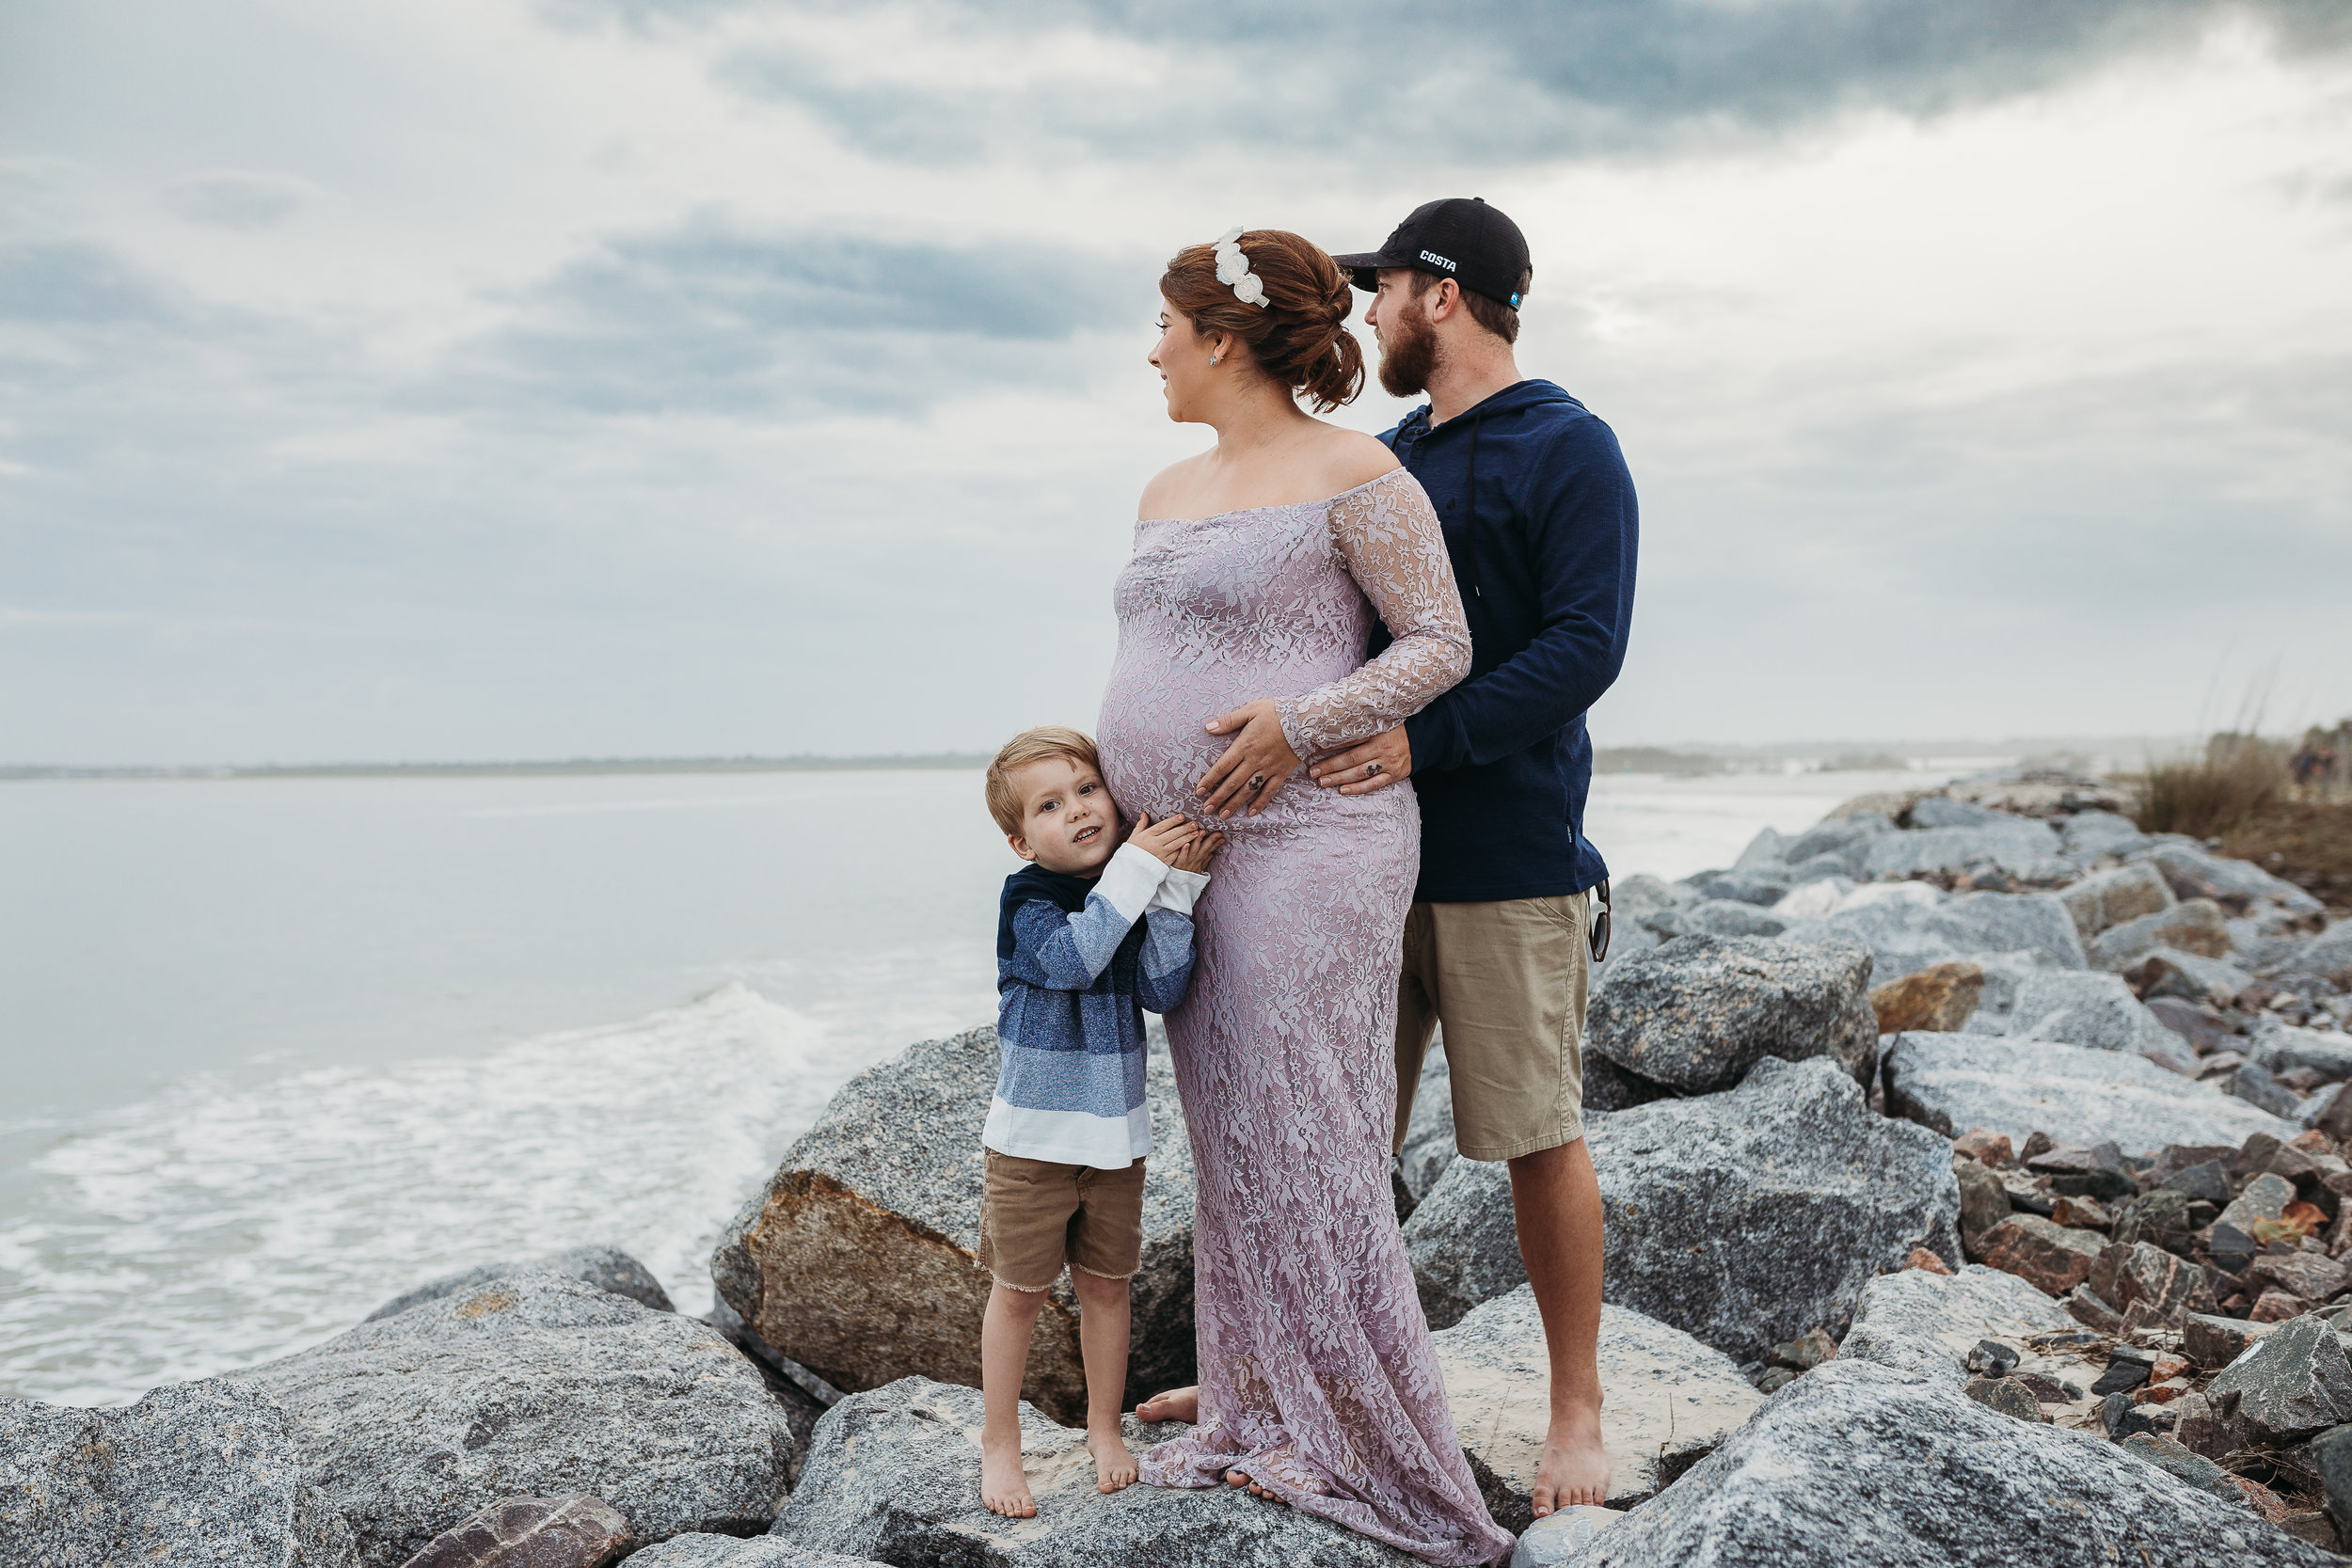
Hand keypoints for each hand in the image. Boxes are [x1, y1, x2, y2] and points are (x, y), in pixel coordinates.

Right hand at [1126, 812, 1200, 867]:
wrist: (1132, 870)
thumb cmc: (1132, 852)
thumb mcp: (1134, 837)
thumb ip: (1141, 825)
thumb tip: (1144, 814)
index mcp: (1148, 836)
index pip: (1163, 826)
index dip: (1173, 821)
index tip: (1182, 816)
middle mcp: (1155, 844)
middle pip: (1172, 834)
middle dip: (1185, 828)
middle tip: (1194, 824)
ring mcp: (1161, 854)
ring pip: (1177, 844)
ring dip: (1188, 838)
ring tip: (1196, 832)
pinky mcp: (1165, 862)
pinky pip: (1176, 854)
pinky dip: (1184, 849)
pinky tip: (1191, 845)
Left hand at [1166, 827, 1224, 874]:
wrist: (1177, 889)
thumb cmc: (1186, 877)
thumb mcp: (1198, 869)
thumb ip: (1204, 861)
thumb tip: (1212, 854)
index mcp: (1199, 860)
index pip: (1209, 850)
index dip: (1216, 844)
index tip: (1223, 837)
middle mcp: (1194, 861)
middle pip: (1204, 849)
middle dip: (1211, 840)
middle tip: (1218, 833)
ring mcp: (1186, 863)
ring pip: (1193, 850)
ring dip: (1198, 841)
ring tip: (1201, 832)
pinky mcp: (1178, 865)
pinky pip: (1181, 858)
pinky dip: (1184, 851)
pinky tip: (1186, 844)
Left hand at [1195, 699, 1300, 817]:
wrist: (1305, 720)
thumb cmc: (1276, 712)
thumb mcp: (1250, 710)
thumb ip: (1229, 720)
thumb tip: (1208, 727)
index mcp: (1244, 746)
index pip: (1222, 767)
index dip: (1210, 780)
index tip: (1199, 791)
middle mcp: (1254, 760)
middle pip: (1232, 783)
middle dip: (1218, 798)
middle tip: (1206, 810)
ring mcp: (1268, 768)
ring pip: (1248, 790)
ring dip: (1234, 803)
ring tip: (1223, 815)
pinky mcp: (1281, 773)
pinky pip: (1269, 791)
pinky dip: (1260, 802)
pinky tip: (1251, 812)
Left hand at [1309, 726, 1411, 794]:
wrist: (1425, 737)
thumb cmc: (1398, 727)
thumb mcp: (1382, 720)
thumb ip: (1362, 723)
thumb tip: (1335, 723)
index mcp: (1377, 731)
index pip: (1349, 740)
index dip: (1330, 746)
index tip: (1313, 751)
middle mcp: (1382, 748)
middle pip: (1351, 759)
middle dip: (1330, 766)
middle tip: (1313, 771)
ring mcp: (1389, 763)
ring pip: (1360, 773)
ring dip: (1339, 778)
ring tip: (1322, 781)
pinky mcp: (1395, 774)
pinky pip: (1374, 784)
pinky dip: (1358, 788)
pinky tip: (1343, 790)